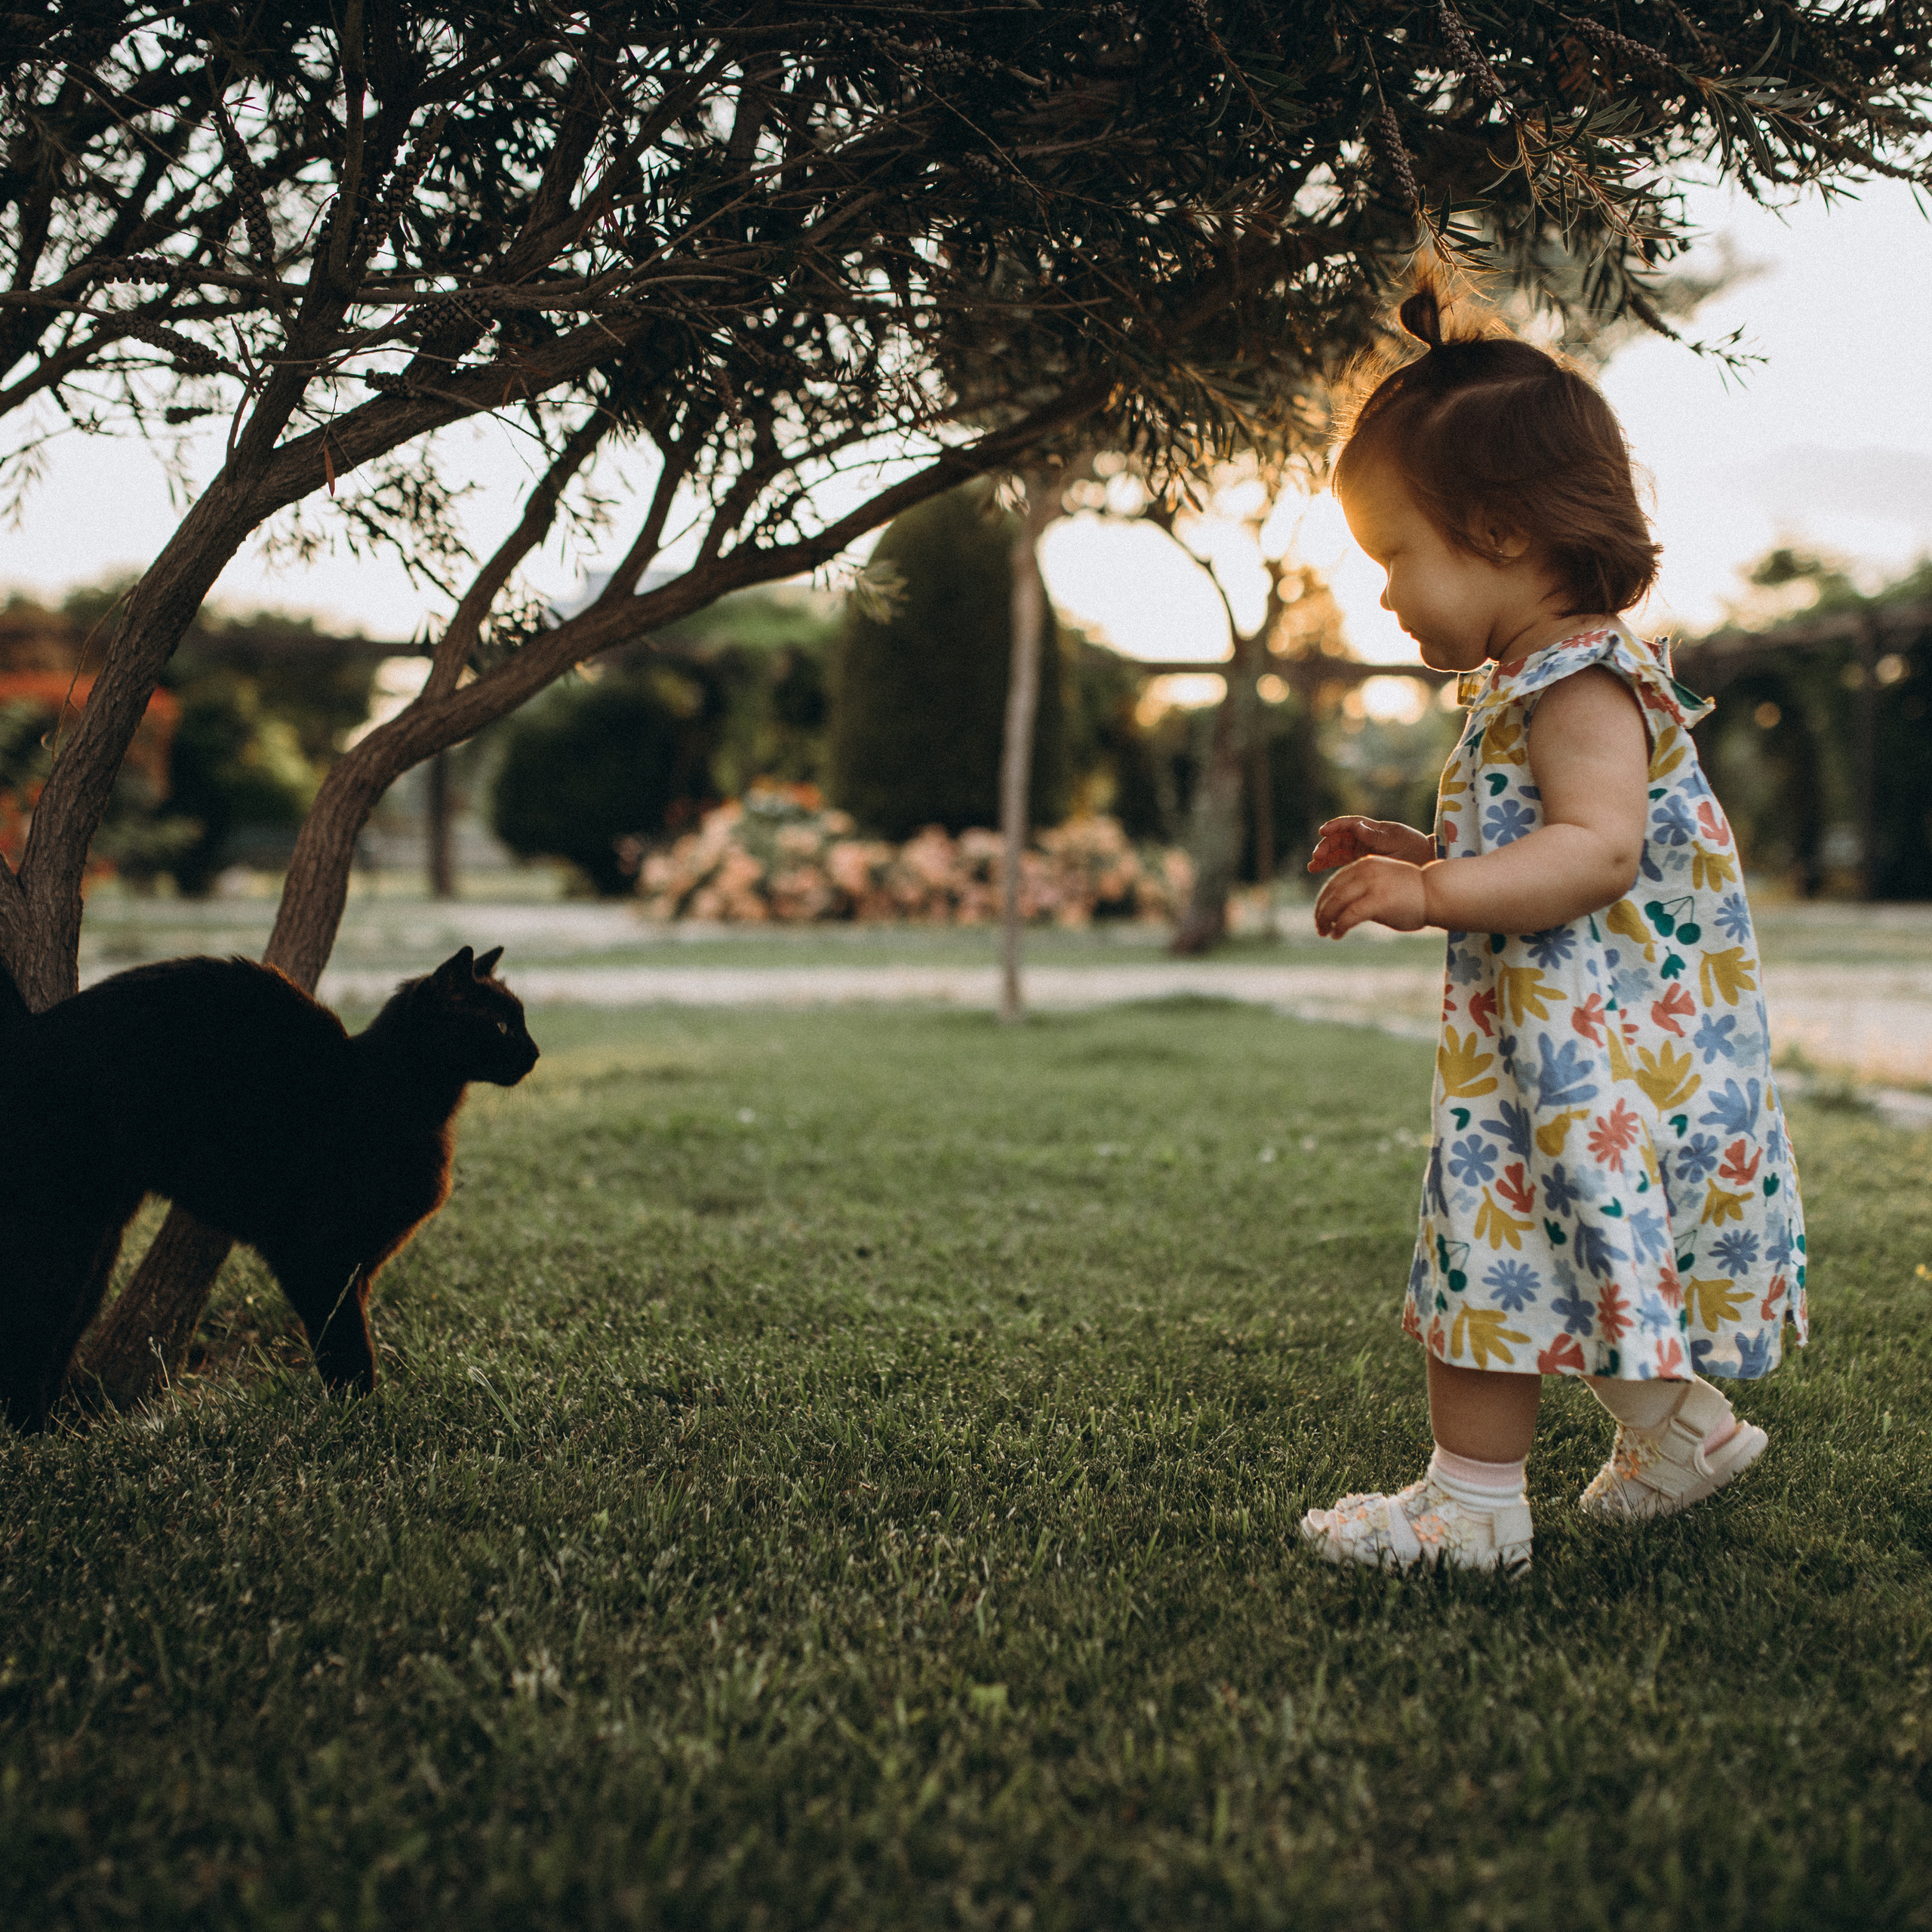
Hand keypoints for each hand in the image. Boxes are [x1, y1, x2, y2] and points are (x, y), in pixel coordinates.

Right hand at [1307, 815, 1434, 873]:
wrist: (1428, 865)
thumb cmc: (1415, 851)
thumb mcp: (1398, 843)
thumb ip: (1376, 837)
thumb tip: (1357, 826)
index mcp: (1375, 829)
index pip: (1351, 824)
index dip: (1335, 826)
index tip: (1323, 831)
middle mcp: (1366, 838)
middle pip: (1340, 838)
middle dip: (1327, 845)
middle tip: (1317, 856)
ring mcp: (1363, 851)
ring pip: (1338, 851)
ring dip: (1324, 857)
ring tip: (1312, 866)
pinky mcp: (1362, 862)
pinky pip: (1342, 862)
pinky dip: (1330, 865)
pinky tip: (1317, 869)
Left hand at [1313, 855, 1430, 938]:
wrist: (1437, 893)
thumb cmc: (1413, 894)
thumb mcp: (1383, 884)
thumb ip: (1364, 891)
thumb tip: (1344, 911)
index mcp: (1365, 864)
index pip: (1335, 882)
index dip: (1324, 900)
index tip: (1321, 915)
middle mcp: (1365, 871)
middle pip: (1332, 891)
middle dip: (1321, 910)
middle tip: (1319, 927)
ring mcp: (1371, 884)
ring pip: (1336, 902)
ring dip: (1326, 919)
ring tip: (1324, 932)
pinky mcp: (1377, 900)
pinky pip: (1349, 915)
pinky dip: (1339, 926)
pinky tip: (1337, 935)